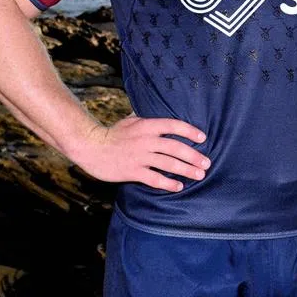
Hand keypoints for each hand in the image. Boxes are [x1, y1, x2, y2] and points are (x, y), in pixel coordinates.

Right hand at [68, 116, 208, 191]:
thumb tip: (161, 110)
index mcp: (147, 125)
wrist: (90, 147)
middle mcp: (146, 140)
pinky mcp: (132, 171)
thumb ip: (147, 118)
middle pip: (176, 148)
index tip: (203, 138)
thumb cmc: (112, 133)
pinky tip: (178, 186)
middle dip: (194, 156)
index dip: (190, 131)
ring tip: (200, 175)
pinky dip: (168, 184)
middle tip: (207, 163)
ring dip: (186, 170)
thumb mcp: (131, 120)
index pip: (174, 125)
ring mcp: (139, 157)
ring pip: (168, 164)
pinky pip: (154, 179)